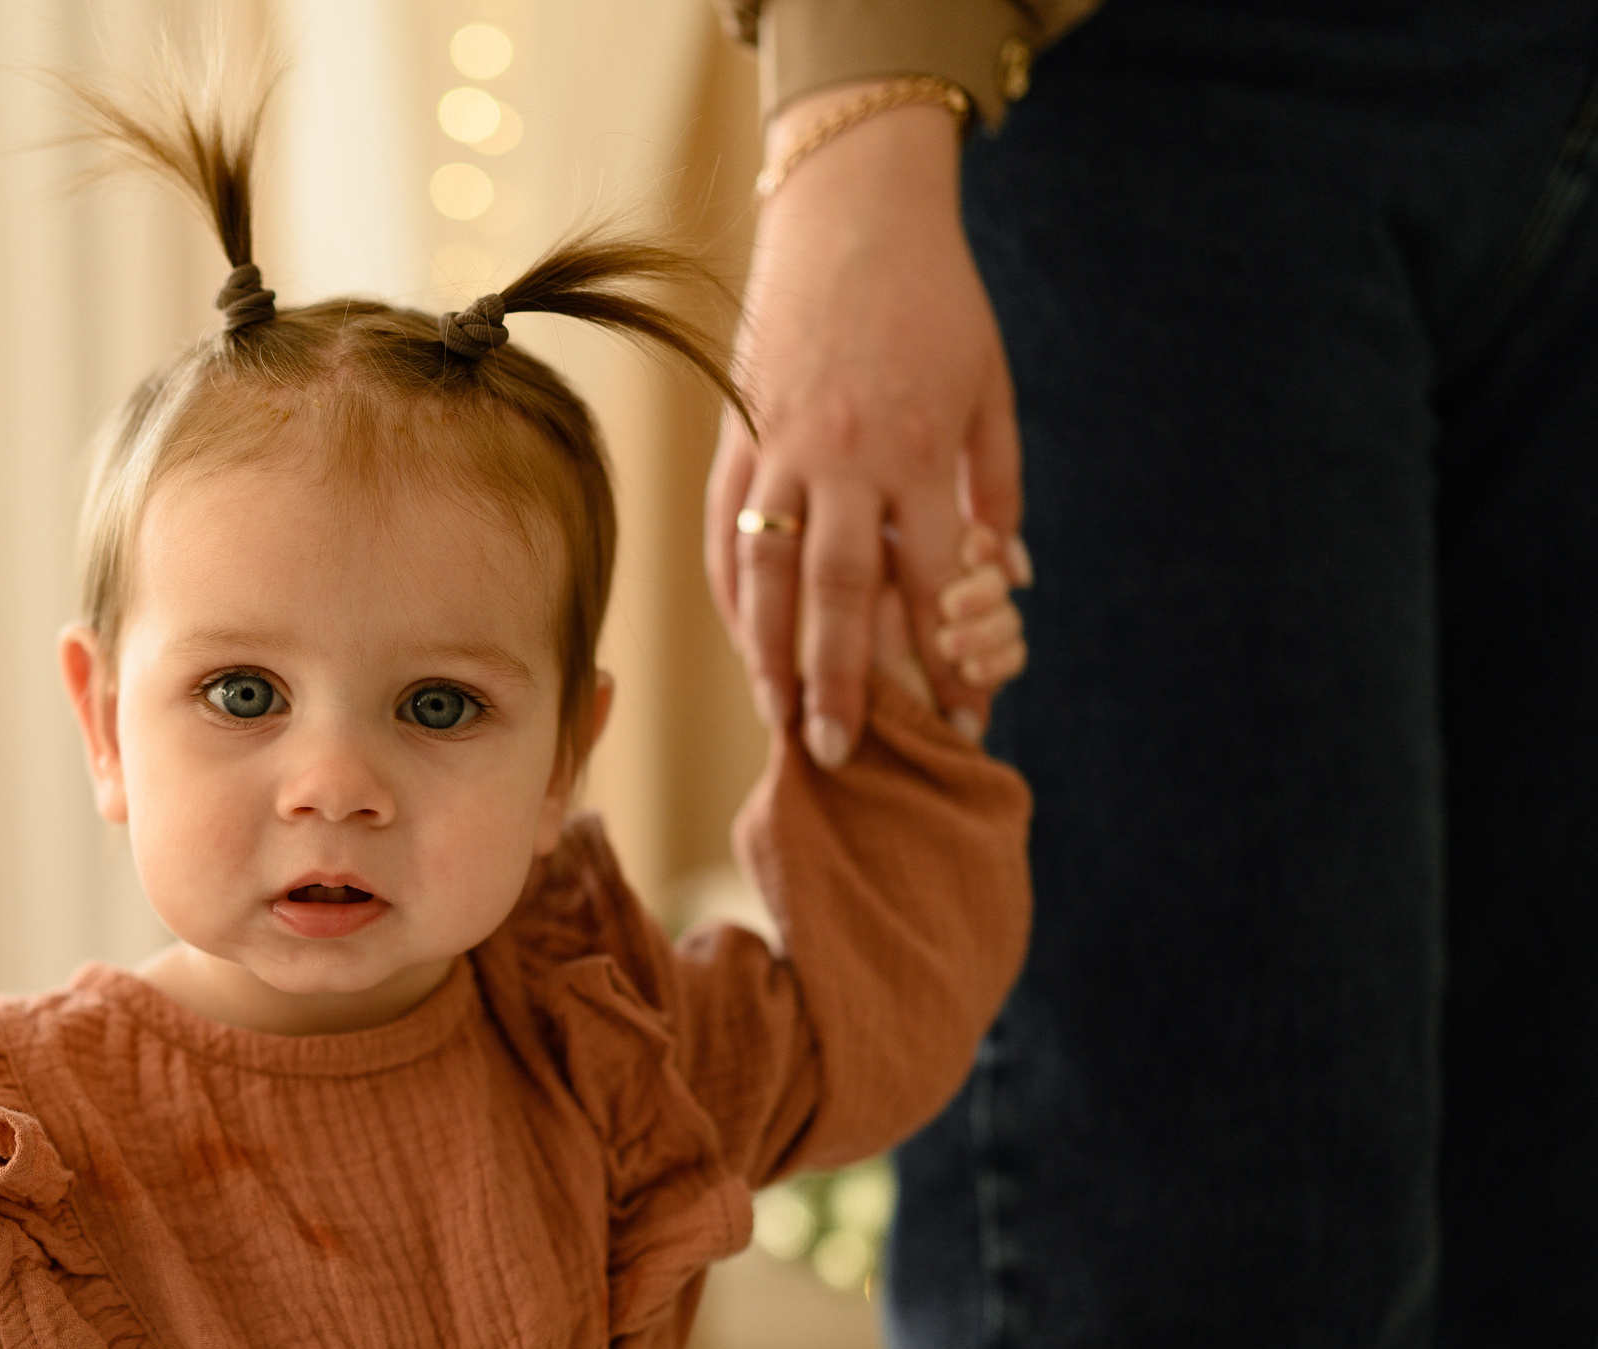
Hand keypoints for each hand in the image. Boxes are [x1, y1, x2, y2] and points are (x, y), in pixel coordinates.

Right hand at [705, 91, 1030, 764]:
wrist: (849, 214)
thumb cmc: (935, 303)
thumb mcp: (989, 388)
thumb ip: (994, 486)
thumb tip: (1006, 577)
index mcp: (911, 452)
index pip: (931, 583)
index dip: (946, 660)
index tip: (959, 719)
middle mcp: (838, 461)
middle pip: (838, 596)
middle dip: (841, 682)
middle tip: (841, 753)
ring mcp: (774, 451)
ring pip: (765, 576)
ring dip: (769, 656)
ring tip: (779, 718)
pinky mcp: (731, 440)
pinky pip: (723, 536)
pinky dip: (732, 597)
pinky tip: (745, 643)